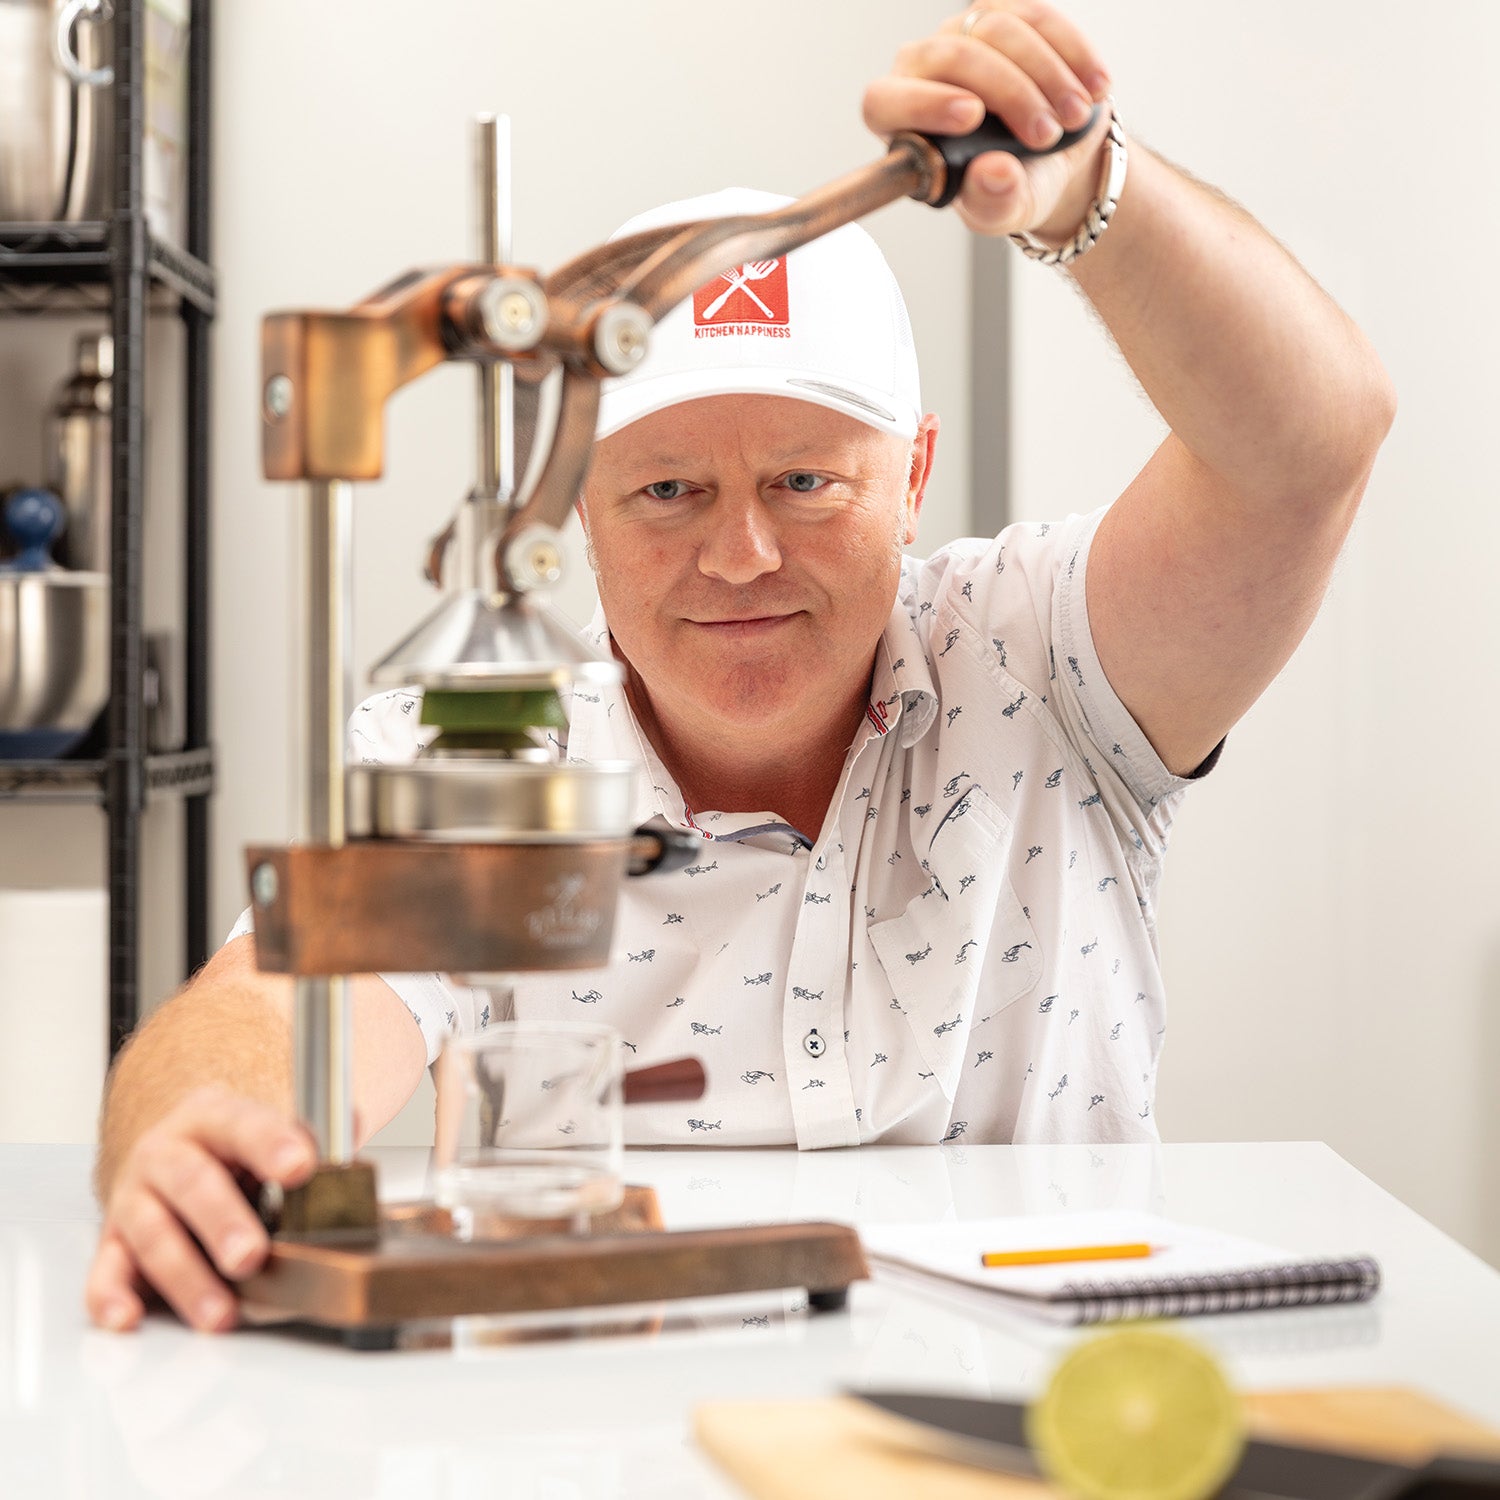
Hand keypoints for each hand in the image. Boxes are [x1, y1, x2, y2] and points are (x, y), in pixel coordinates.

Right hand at [87, 1088, 315, 1333]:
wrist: (176, 1148)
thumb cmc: (232, 1147)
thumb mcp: (269, 1129)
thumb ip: (310, 1136)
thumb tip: (349, 1136)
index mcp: (214, 1117)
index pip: (244, 1125)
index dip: (272, 1144)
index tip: (300, 1167)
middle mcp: (167, 1151)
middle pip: (193, 1183)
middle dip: (223, 1223)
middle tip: (251, 1255)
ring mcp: (136, 1196)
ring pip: (155, 1234)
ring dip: (186, 1277)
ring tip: (221, 1312)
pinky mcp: (114, 1239)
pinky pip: (107, 1268)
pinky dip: (112, 1294)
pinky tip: (128, 1315)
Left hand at [863, 1, 1113, 242]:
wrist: (1055, 159)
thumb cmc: (1011, 188)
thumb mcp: (1002, 210)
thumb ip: (991, 200)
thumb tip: (993, 173)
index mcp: (901, 122)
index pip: (884, 101)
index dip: (922, 104)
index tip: (971, 118)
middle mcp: (924, 70)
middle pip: (953, 58)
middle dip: (1009, 94)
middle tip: (1045, 134)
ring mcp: (963, 34)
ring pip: (998, 31)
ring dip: (1047, 76)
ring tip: (1074, 117)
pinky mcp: (1006, 13)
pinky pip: (1037, 17)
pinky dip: (1072, 52)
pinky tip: (1094, 87)